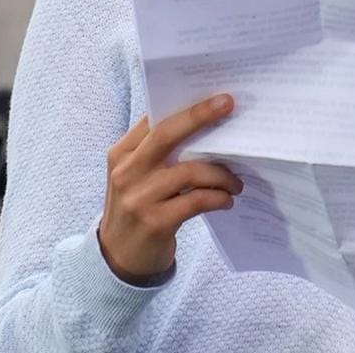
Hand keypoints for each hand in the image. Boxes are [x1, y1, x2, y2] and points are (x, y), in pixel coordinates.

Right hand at [97, 93, 243, 283]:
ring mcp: (139, 198)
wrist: (117, 259)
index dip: (184, 106)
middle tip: (229, 105)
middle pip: (166, 135)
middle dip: (200, 116)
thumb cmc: (137, 208)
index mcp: (121, 154)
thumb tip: (204, 125)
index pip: (153, 120)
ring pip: (190, 171)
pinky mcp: (155, 222)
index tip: (214, 95)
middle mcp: (126, 172)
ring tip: (236, 182)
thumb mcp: (135, 177)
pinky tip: (227, 200)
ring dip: (221, 174)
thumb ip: (156, 153)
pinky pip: (196, 200)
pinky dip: (218, 197)